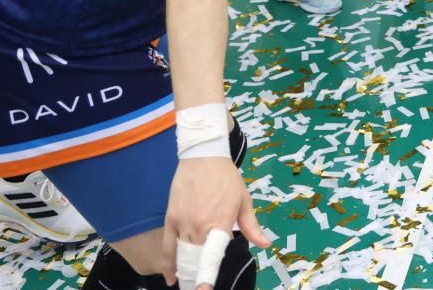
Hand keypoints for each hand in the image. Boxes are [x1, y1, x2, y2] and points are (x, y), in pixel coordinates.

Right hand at [160, 158, 269, 289]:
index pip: (213, 256)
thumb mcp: (244, 200)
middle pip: (196, 260)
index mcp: (221, 222)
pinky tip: (172, 277)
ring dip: (185, 273)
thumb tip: (265, 244)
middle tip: (201, 289)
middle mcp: (200, 225)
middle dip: (197, 278)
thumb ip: (252, 226)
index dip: (208, 275)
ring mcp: (183, 223)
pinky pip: (167, 247)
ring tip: (190, 285)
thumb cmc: (227, 178)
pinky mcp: (170, 219)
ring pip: (182, 256)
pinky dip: (168, 264)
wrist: (203, 156)